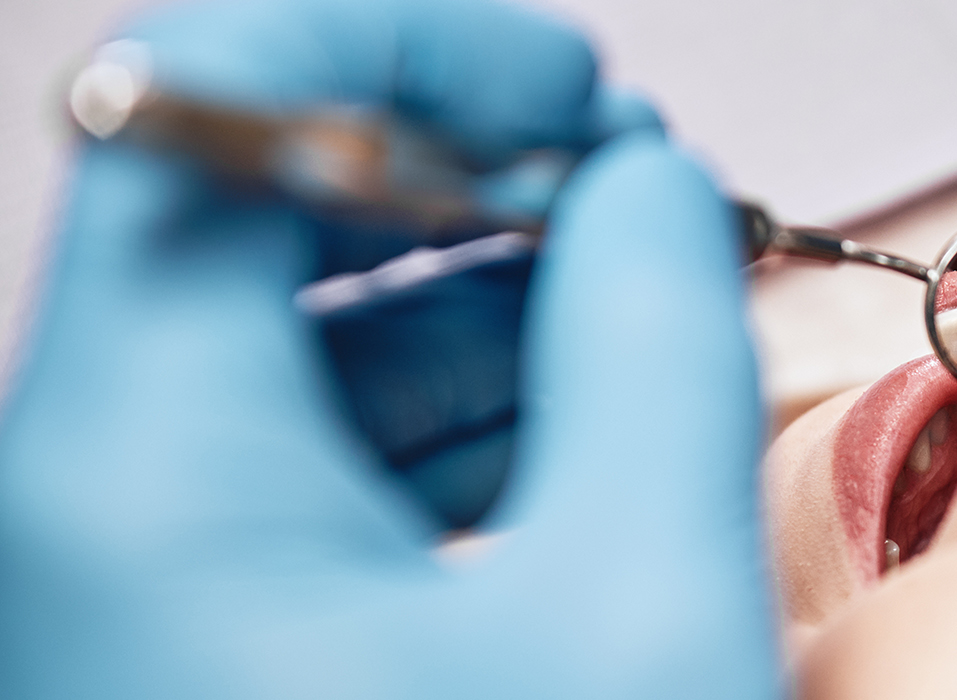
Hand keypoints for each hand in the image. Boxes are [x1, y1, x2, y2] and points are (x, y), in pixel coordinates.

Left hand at [0, 0, 777, 696]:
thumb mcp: (641, 613)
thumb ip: (657, 352)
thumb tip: (651, 195)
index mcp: (140, 468)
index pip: (206, 104)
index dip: (415, 47)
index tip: (575, 94)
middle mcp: (94, 499)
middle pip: (257, 211)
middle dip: (477, 174)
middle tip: (642, 192)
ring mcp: (140, 572)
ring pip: (299, 337)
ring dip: (492, 292)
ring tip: (654, 307)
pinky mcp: (205, 636)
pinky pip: (318, 456)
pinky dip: (464, 411)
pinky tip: (594, 420)